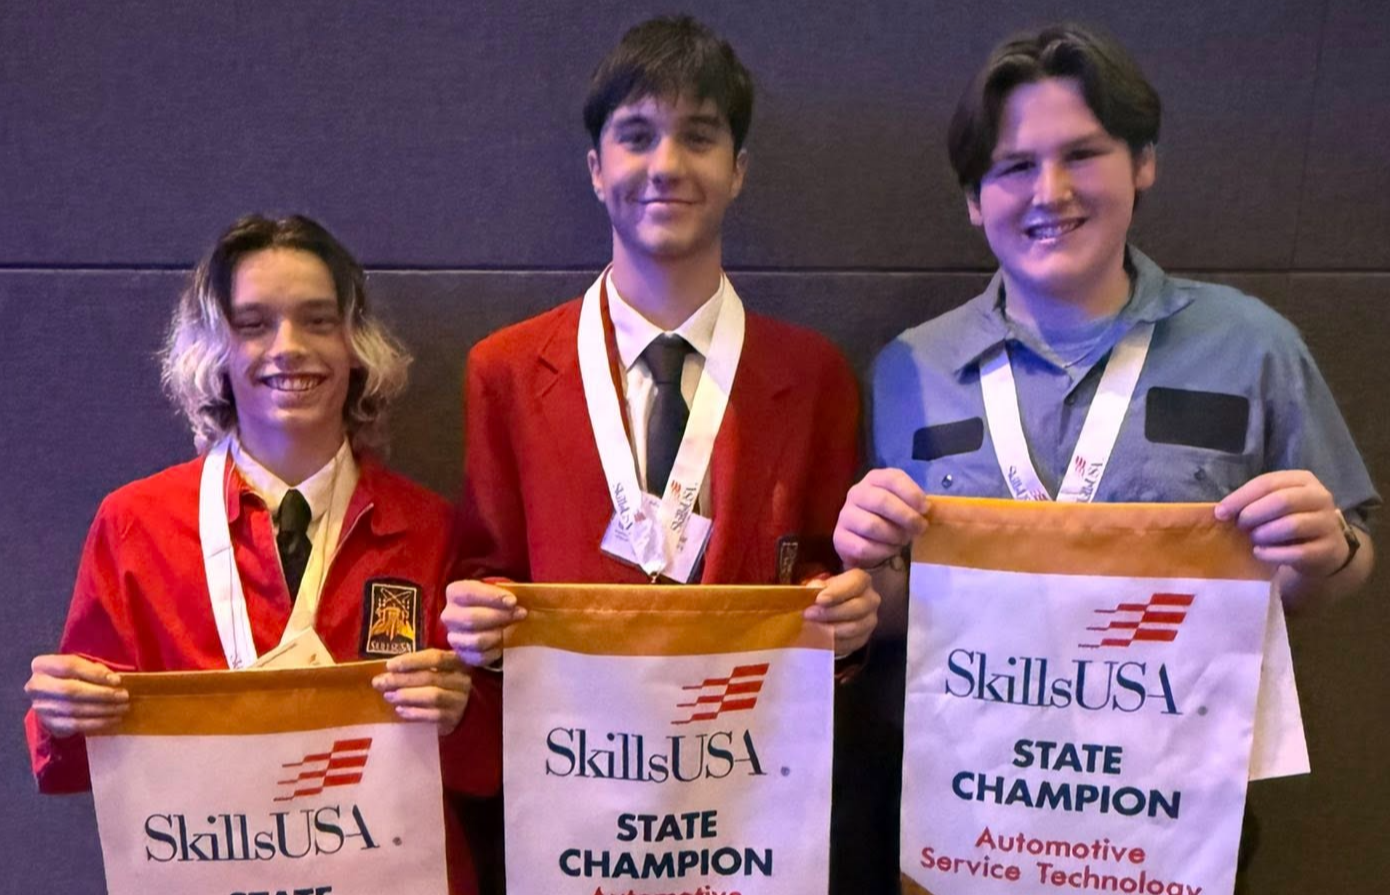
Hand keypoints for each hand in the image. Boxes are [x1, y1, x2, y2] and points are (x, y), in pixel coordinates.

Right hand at [25, 654, 127, 737]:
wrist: (51, 699)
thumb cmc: (71, 676)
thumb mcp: (79, 665)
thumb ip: (93, 668)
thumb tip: (113, 680)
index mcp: (42, 665)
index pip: (69, 666)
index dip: (95, 673)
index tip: (117, 680)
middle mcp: (36, 686)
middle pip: (71, 690)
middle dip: (102, 694)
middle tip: (123, 696)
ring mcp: (41, 707)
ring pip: (75, 709)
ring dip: (103, 710)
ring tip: (122, 708)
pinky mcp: (49, 723)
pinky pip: (75, 724)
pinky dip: (97, 722)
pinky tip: (113, 719)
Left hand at [372, 649, 471, 734]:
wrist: (464, 712)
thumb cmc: (443, 685)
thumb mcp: (436, 671)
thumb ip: (418, 668)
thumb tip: (388, 669)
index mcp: (457, 662)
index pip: (435, 657)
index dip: (411, 660)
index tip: (389, 665)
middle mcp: (462, 679)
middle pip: (430, 677)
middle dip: (402, 679)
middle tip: (379, 682)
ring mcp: (460, 700)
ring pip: (433, 695)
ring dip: (407, 695)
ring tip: (388, 696)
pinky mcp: (455, 718)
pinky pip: (434, 715)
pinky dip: (415, 712)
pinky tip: (400, 710)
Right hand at [442, 579, 525, 667]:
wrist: (485, 619)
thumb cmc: (493, 601)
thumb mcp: (496, 590)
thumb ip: (505, 592)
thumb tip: (520, 600)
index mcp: (454, 592)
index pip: (469, 593)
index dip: (492, 597)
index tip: (513, 601)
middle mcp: (450, 615)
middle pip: (472, 618)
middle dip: (500, 616)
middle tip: (521, 614)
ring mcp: (454, 637)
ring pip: (477, 640)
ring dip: (499, 635)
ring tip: (513, 630)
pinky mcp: (462, 655)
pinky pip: (480, 657)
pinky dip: (495, 652)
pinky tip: (504, 645)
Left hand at [804, 569, 879, 656]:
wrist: (831, 608)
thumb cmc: (825, 592)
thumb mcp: (820, 583)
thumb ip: (816, 584)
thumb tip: (814, 587)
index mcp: (861, 580)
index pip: (856, 583)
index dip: (838, 592)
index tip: (819, 599)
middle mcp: (871, 599)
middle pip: (856, 608)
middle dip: (831, 612)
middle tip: (809, 614)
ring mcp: (869, 620)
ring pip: (854, 628)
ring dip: (830, 628)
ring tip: (811, 627)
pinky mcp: (863, 638)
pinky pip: (851, 643)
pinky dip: (834, 642)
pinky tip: (819, 638)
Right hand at [834, 468, 928, 568]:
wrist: (868, 541)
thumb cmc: (892, 519)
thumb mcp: (905, 505)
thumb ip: (916, 504)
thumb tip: (927, 509)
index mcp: (874, 479)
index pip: (892, 478)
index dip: (911, 493)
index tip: (925, 509)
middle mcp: (856, 492)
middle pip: (881, 501)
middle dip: (906, 516)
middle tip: (920, 528)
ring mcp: (845, 514)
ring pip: (872, 525)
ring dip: (894, 536)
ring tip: (904, 541)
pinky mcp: (839, 537)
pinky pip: (863, 546)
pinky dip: (882, 551)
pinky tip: (890, 550)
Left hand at [1215, 470, 1348, 577]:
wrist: (1323, 549)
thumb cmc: (1289, 521)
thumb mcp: (1273, 505)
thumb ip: (1252, 502)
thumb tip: (1221, 511)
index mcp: (1303, 480)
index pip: (1268, 482)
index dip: (1241, 497)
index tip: (1220, 512)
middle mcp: (1320, 497)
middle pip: (1282, 500)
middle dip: (1254, 514)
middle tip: (1240, 526)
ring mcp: (1328, 523)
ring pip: (1292, 525)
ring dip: (1264, 533)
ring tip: (1254, 539)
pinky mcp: (1328, 549)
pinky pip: (1297, 552)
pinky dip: (1273, 554)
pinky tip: (1260, 553)